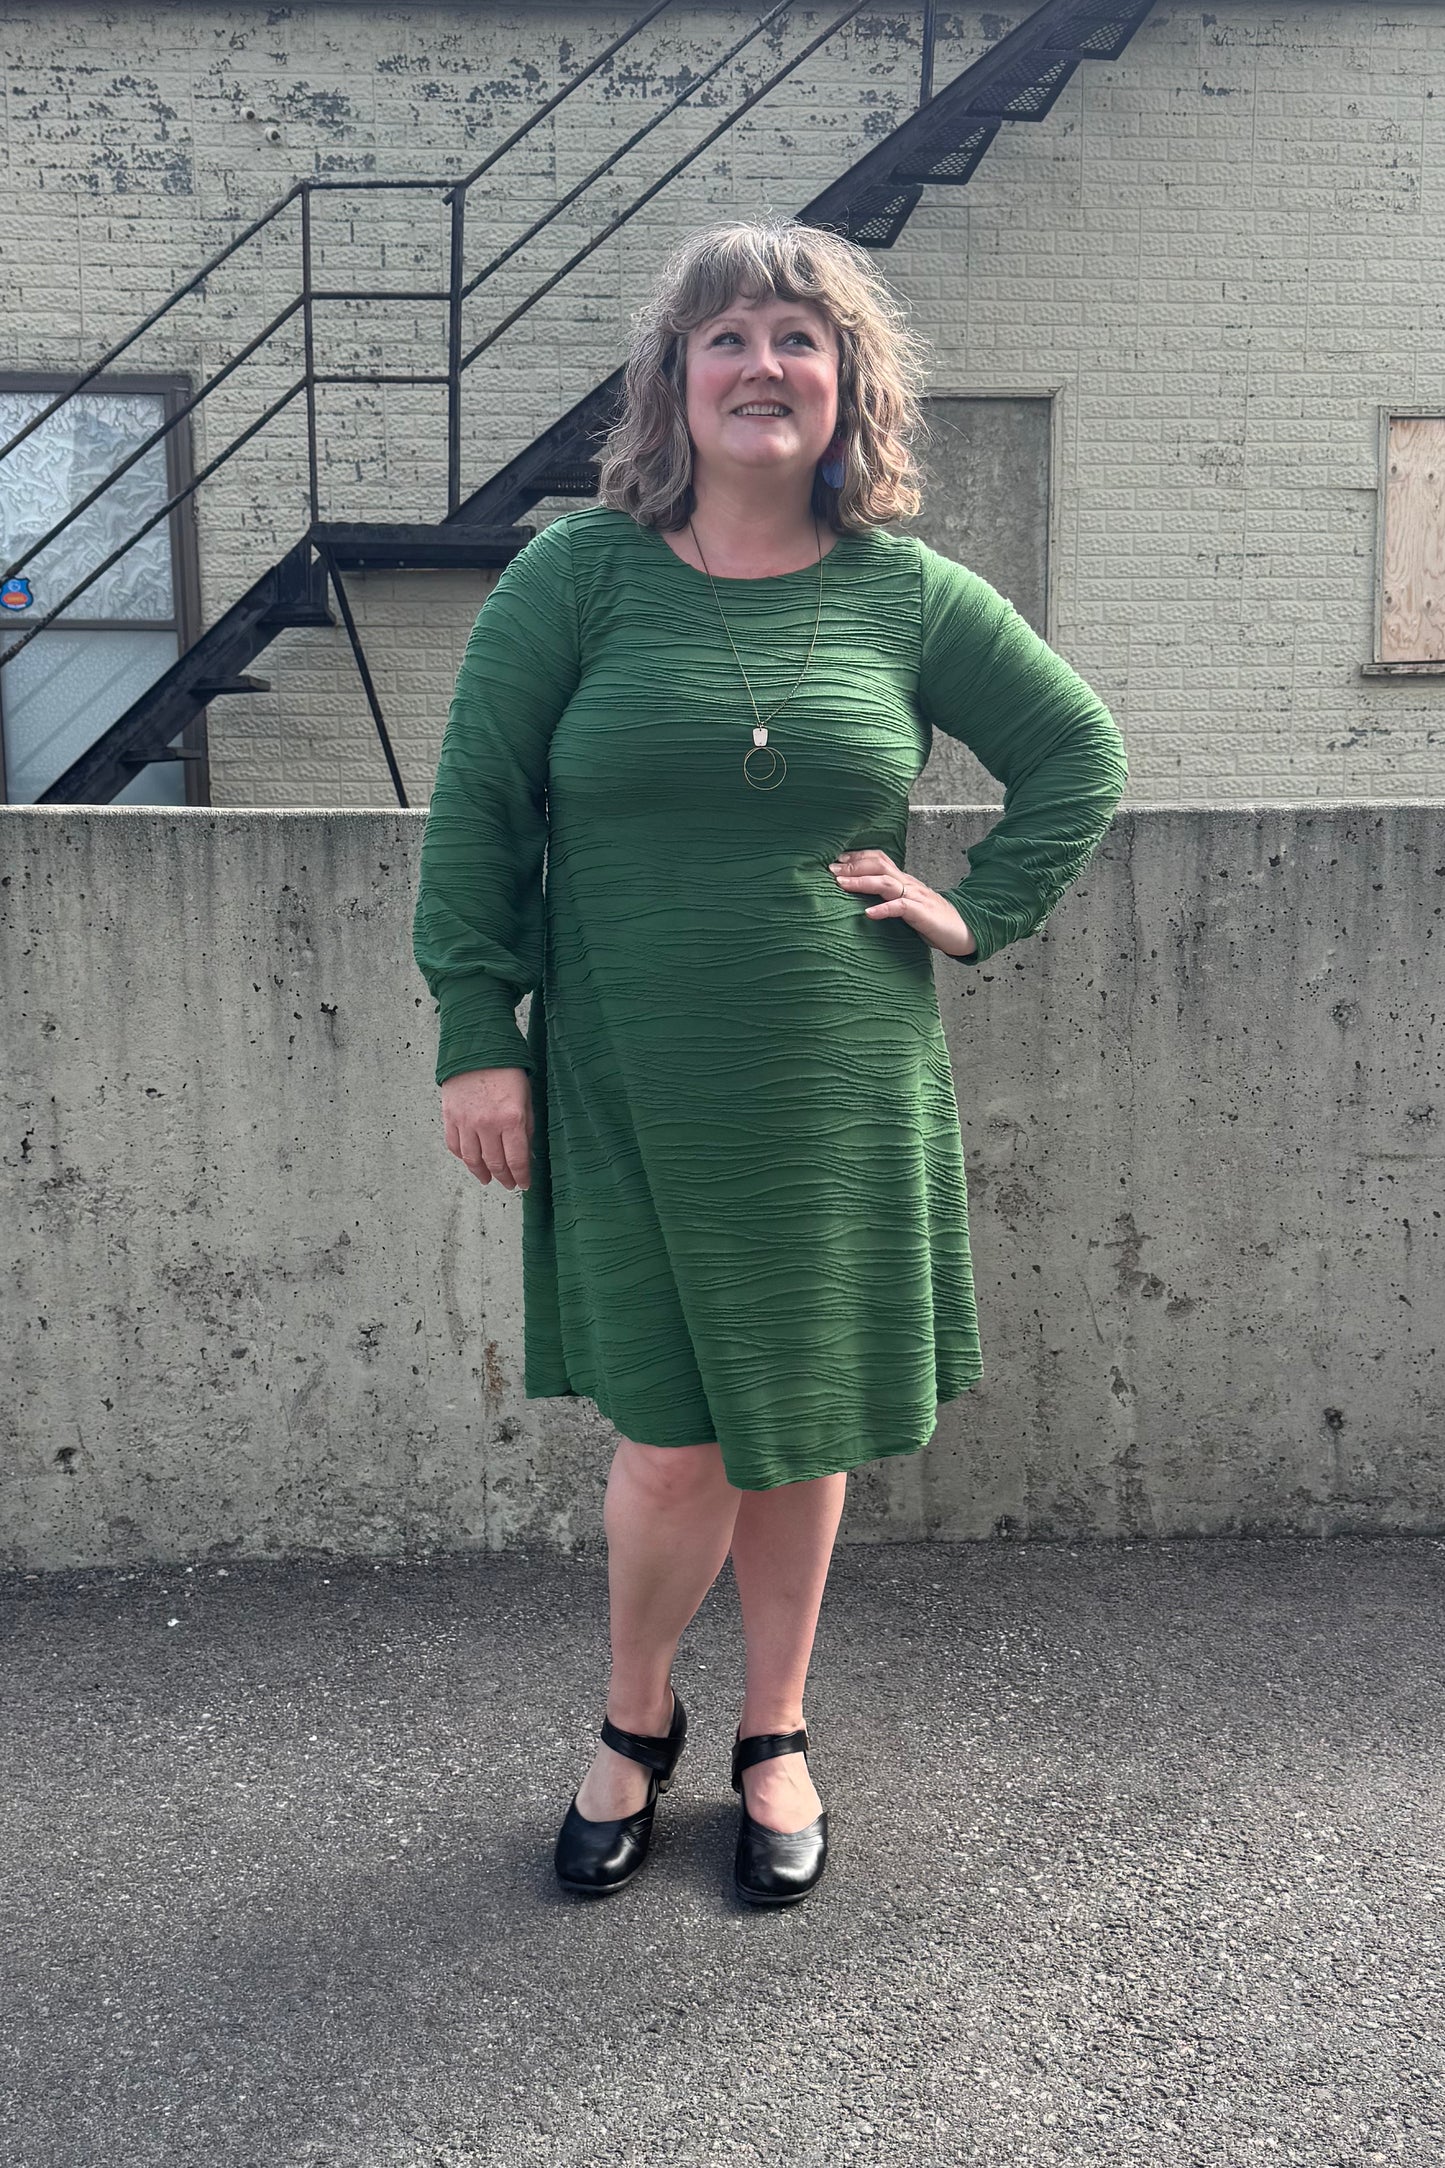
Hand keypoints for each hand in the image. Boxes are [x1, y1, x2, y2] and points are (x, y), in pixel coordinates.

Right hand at [440, 1067, 532, 1189]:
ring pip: (472, 1160)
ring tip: (488, 1179)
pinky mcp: (450, 1117)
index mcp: (511, 1119)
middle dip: (504, 1178)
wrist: (477, 1048)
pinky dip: (463, 1158)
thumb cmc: (506, 1070)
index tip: (524, 1183)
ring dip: (481, 1173)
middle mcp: (487, 1124)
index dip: (521, 1176)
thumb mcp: (526, 1099)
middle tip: (509, 1184)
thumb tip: (526, 1155)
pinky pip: (455, 1146)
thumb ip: (526, 1129)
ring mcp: (466, 1122)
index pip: (517, 1160)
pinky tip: (470, 1161)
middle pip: (495, 1163)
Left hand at [828, 849, 976, 957]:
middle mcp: (908, 883)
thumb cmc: (932, 920)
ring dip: (861, 882)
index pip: (878, 859)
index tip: (835, 860)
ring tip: (841, 885)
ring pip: (885, 882)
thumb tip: (861, 900)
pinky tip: (868, 914)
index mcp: (903, 880)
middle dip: (852, 866)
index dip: (856, 857)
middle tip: (830, 870)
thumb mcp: (906, 904)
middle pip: (878, 865)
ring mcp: (915, 897)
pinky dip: (883, 910)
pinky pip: (901, 908)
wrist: (964, 929)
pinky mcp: (922, 914)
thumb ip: (888, 898)